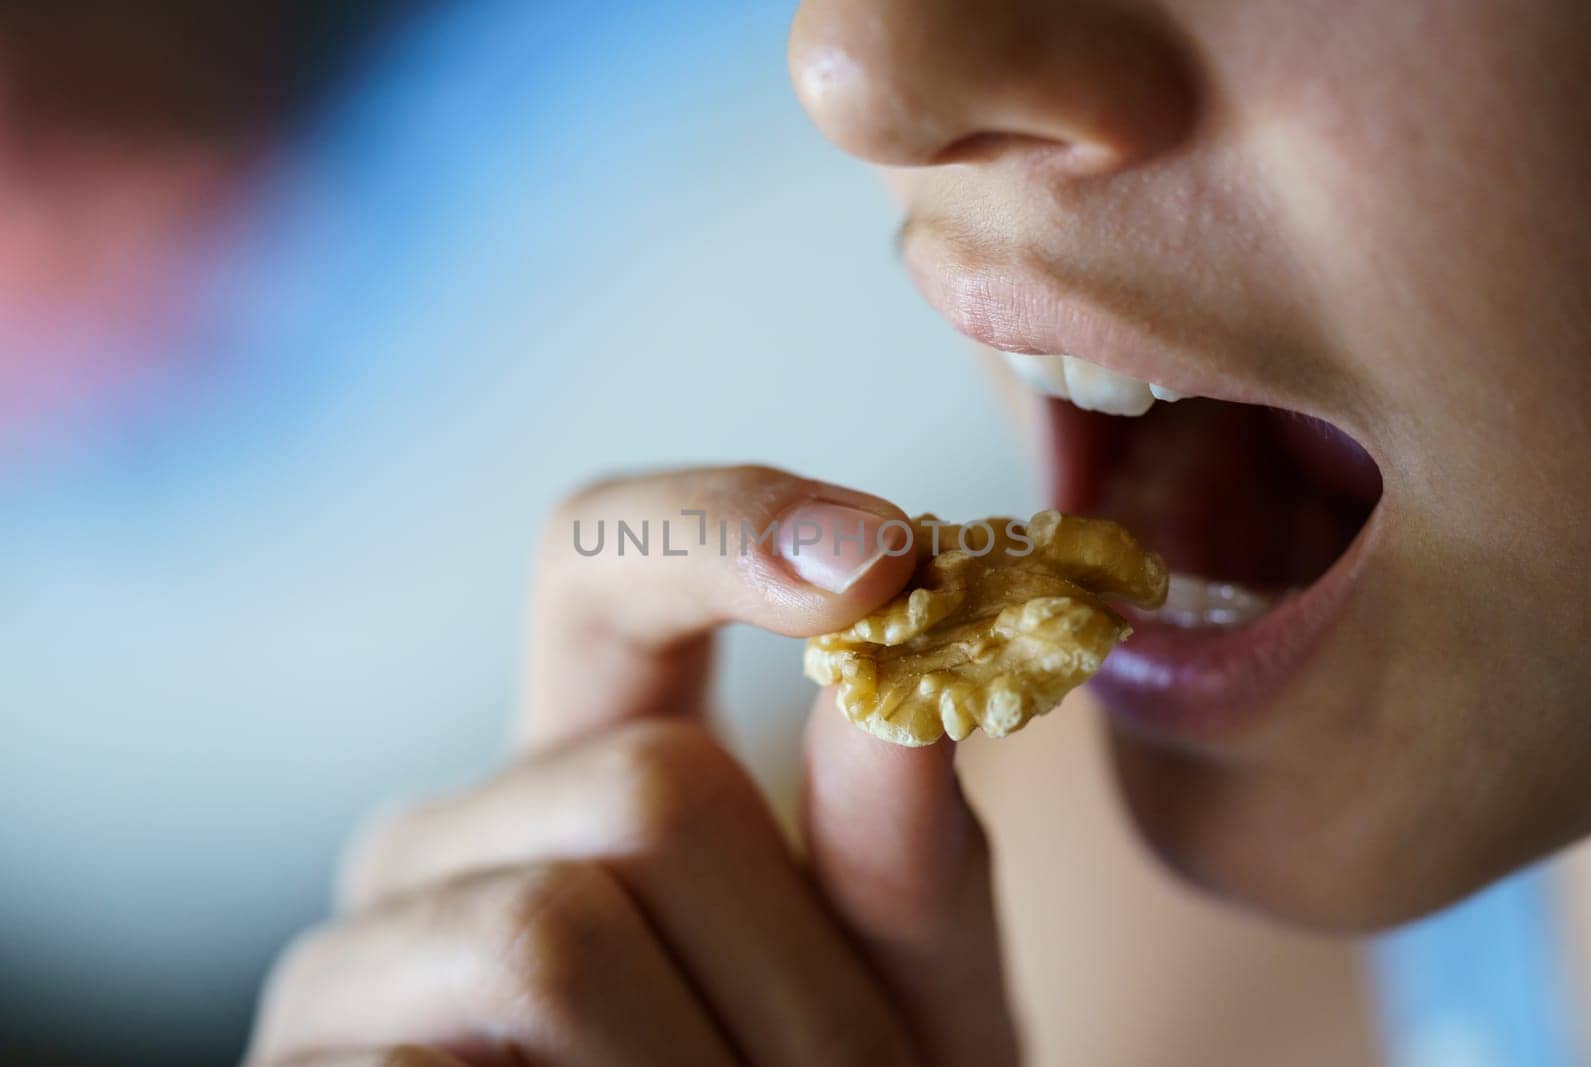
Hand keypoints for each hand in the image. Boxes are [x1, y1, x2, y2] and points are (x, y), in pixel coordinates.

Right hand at [246, 466, 1020, 1066]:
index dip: (725, 520)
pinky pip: (432, 1066)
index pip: (599, 561)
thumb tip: (905, 648)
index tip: (887, 558)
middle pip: (652, 788)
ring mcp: (355, 959)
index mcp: (589, 769)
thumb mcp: (904, 998)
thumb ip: (907, 851)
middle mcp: (452, 835)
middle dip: (807, 978)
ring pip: (553, 936)